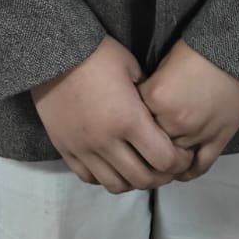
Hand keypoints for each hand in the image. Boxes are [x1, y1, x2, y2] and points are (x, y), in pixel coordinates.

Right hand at [30, 36, 195, 192]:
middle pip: (142, 179)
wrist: (53, 54)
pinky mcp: (65, 150)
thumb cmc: (99, 54)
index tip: (184, 154)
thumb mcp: (132, 68)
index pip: (163, 159)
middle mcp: (107, 142)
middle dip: (162, 177)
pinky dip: (106, 177)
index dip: (180, 162)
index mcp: (129, 120)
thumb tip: (158, 114)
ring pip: (115, 185)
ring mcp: (84, 149)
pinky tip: (113, 165)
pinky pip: (89, 178)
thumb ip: (148, 96)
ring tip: (141, 167)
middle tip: (167, 166)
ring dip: (134, 181)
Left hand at [137, 40, 238, 180]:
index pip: (131, 115)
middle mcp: (173, 119)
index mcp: (156, 97)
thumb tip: (144, 106)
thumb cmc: (201, 49)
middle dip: (147, 138)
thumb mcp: (166, 62)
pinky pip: (199, 166)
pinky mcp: (218, 139)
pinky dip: (188, 171)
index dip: (131, 115)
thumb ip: (152, 89)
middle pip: (149, 140)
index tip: (132, 115)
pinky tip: (181, 170)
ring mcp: (197, 133)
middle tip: (146, 135)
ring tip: (162, 152)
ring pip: (172, 157)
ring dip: (166, 155)